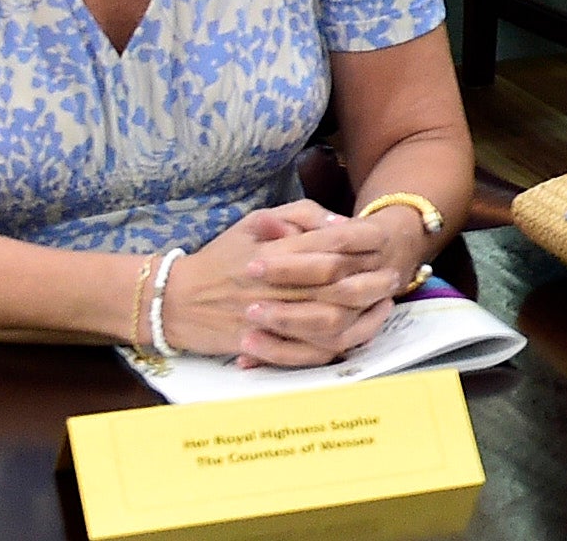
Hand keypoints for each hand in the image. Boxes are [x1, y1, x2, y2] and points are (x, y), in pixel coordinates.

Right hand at [160, 202, 398, 365]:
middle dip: (371, 282)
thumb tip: (337, 222)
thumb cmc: (220, 257)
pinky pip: (309, 351)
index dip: (360, 247)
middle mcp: (274, 286)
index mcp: (273, 252)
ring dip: (362, 315)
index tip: (381, 245)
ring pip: (328, 322)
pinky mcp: (264, 345)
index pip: (327, 247)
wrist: (174, 300)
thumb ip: (298, 215)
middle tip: (393, 278)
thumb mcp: (254, 222)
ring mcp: (269, 319)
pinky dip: (336, 345)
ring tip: (384, 305)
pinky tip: (357, 333)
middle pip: (335, 286)